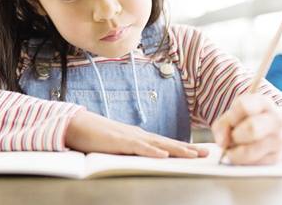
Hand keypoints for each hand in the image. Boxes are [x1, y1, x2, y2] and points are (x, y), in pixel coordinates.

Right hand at [65, 110, 208, 157]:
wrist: (75, 123)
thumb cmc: (93, 135)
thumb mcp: (116, 145)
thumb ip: (130, 150)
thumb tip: (143, 158)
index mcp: (138, 137)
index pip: (164, 144)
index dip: (182, 148)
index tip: (198, 152)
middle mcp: (137, 135)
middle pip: (166, 143)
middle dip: (187, 148)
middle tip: (207, 153)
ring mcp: (129, 137)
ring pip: (157, 144)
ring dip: (176, 150)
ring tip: (193, 155)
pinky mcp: (118, 141)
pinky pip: (138, 147)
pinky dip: (151, 151)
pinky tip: (164, 155)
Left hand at [211, 94, 281, 164]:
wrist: (275, 132)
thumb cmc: (248, 121)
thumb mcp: (234, 115)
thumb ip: (222, 125)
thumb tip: (222, 143)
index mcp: (262, 103)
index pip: (243, 107)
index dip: (230, 118)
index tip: (228, 124)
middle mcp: (274, 120)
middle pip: (251, 128)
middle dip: (234, 136)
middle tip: (231, 139)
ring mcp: (278, 139)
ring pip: (249, 150)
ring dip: (234, 152)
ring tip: (234, 148)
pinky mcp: (276, 157)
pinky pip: (252, 163)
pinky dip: (242, 161)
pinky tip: (243, 154)